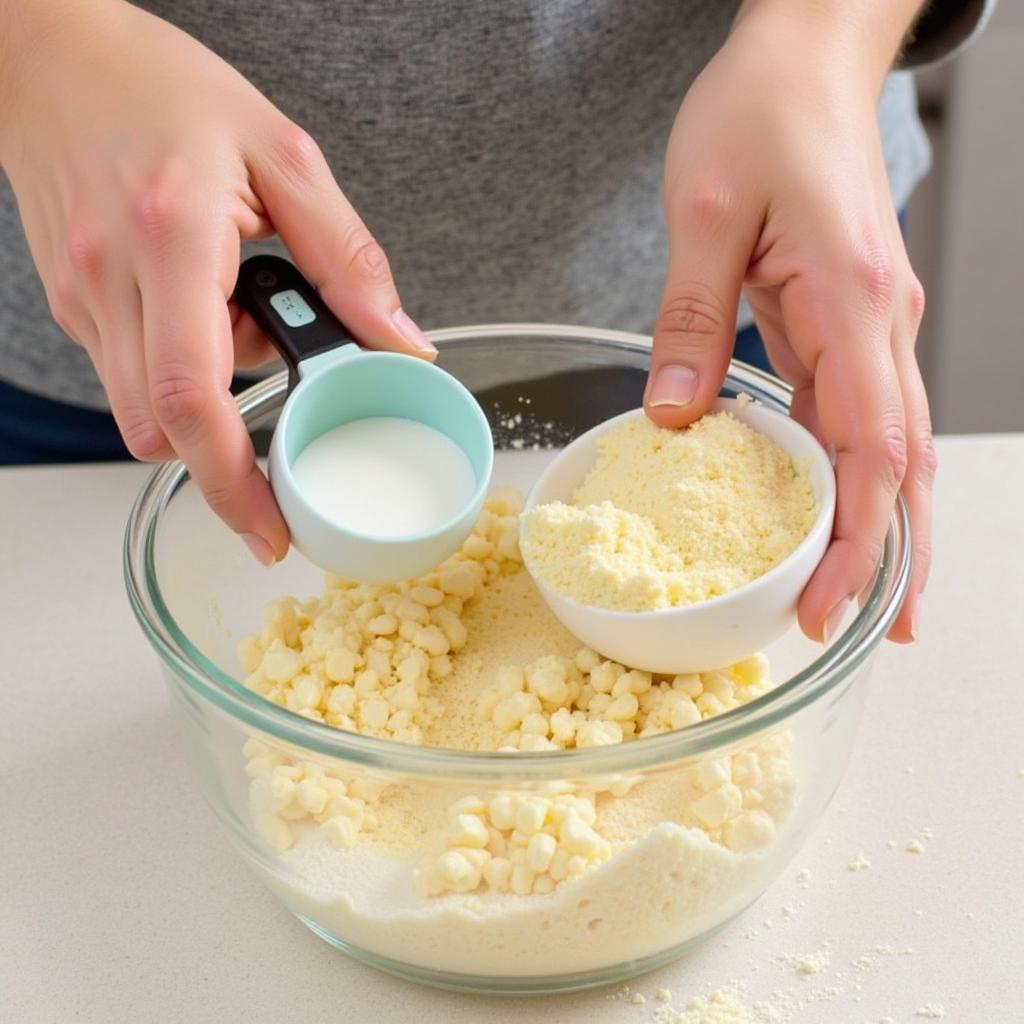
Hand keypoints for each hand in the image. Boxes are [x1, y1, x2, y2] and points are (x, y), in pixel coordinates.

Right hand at [0, 0, 433, 564]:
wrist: (53, 57)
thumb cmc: (164, 89)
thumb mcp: (284, 154)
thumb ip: (347, 257)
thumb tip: (399, 341)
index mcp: (174, 240)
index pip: (195, 398)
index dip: (233, 484)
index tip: (271, 530)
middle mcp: (113, 283)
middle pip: (161, 431)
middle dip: (225, 457)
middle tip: (278, 422)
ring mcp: (83, 301)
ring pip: (143, 413)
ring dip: (205, 406)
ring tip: (239, 324)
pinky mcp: (73, 306)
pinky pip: (129, 377)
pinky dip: (177, 374)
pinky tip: (202, 313)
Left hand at [644, 1, 933, 643]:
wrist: (805, 56)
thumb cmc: (760, 112)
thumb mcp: (703, 211)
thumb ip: (689, 320)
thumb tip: (673, 422)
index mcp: (854, 297)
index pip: (871, 445)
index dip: (857, 538)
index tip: (825, 604)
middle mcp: (882, 321)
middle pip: (901, 462)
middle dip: (889, 554)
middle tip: (866, 634)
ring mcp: (873, 323)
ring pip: (889, 445)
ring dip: (882, 526)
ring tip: (862, 601)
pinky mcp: (849, 319)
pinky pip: (856, 412)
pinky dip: (852, 475)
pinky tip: (834, 515)